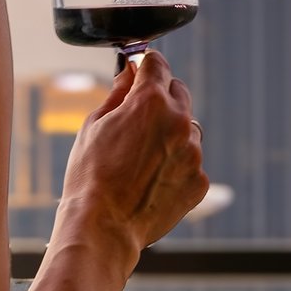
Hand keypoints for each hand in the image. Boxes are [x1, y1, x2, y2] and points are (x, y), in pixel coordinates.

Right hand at [53, 53, 210, 256]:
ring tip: (141, 159)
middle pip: (177, 91)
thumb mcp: (94, 125)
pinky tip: (151, 180)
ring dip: (170, 133)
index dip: (144, 66)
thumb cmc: (90, 176)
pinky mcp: (200, 180)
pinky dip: (175, 165)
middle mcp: (179, 121)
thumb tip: (129, 72)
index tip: (137, 72)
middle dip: (159, 97)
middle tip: (136, 119)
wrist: (104, 228)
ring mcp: (194, 153)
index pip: (157, 63)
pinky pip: (190, 161)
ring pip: (187, 128)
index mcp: (151, 101)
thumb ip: (118, 93)